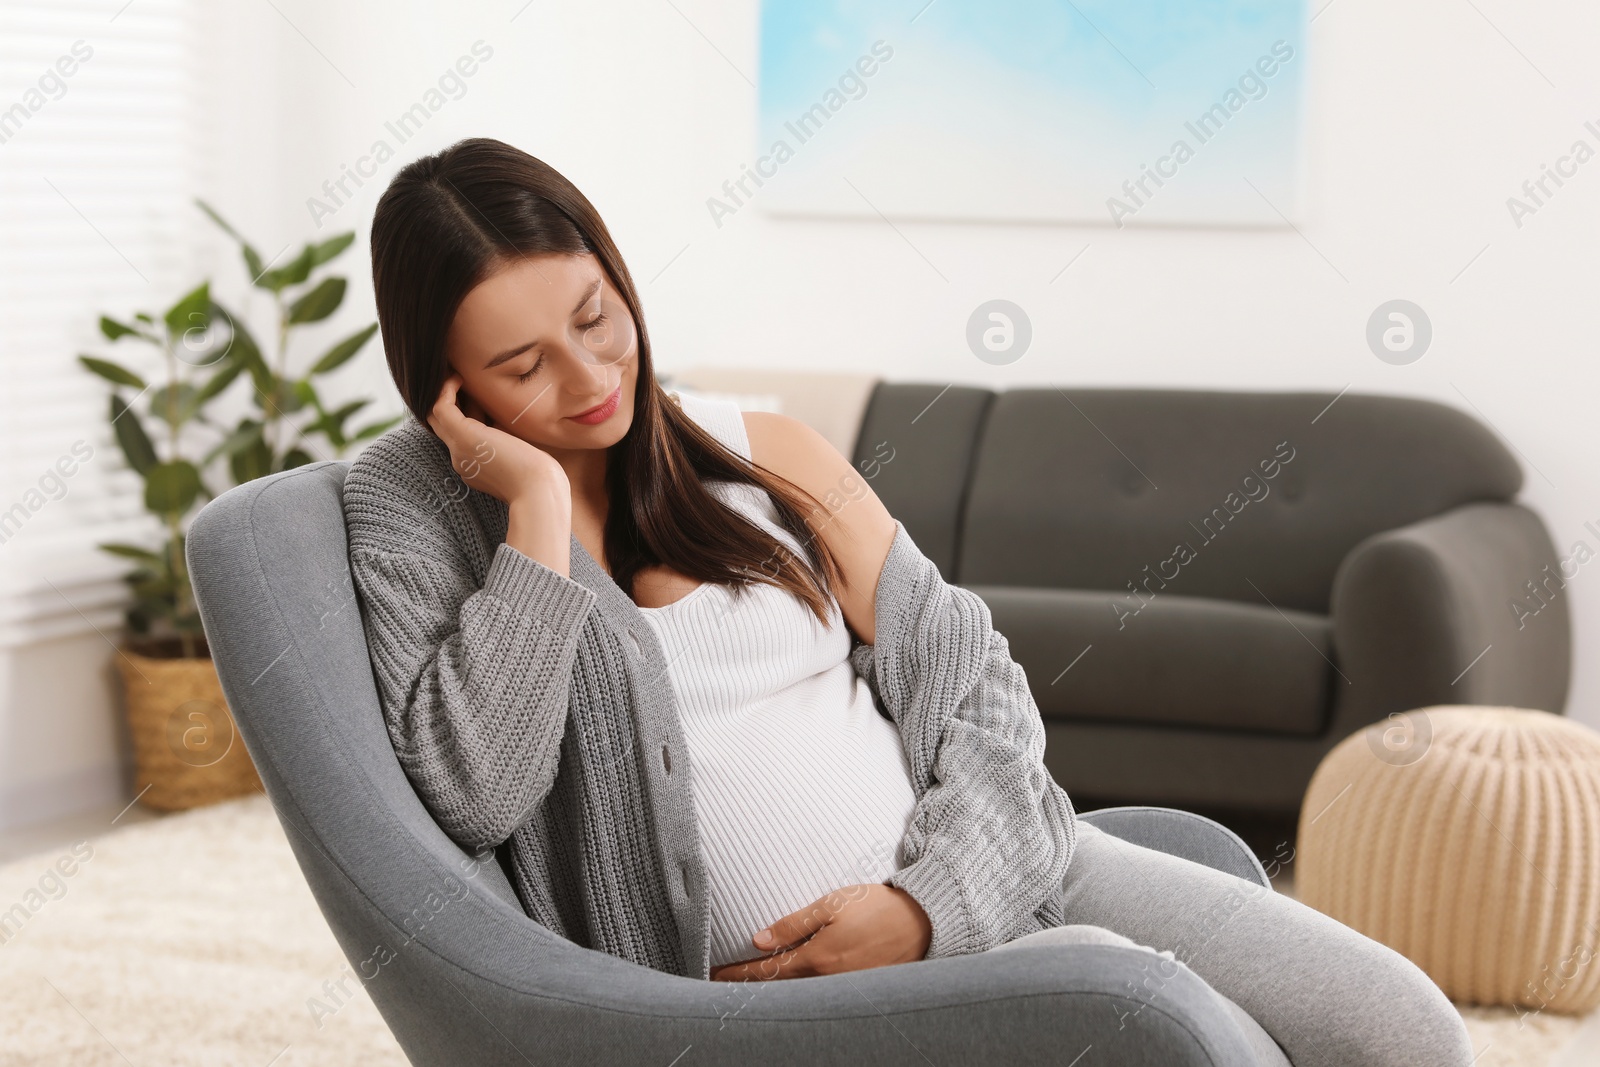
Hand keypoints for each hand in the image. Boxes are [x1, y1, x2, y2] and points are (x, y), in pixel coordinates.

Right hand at [427, 374, 566, 504]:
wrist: (539, 491)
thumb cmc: (540, 476)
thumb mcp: (520, 453)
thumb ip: (508, 438)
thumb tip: (506, 419)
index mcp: (475, 465)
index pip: (460, 434)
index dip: (468, 411)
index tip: (482, 396)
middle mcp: (461, 458)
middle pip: (443, 423)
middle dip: (453, 399)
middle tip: (463, 377)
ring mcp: (458, 448)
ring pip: (436, 414)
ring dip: (445, 391)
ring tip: (458, 372)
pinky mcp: (462, 436)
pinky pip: (441, 406)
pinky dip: (446, 389)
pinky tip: (459, 376)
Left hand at [708, 884, 930, 980]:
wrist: (924, 922)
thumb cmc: (877, 907)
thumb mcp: (833, 905)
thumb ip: (794, 924)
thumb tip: (758, 939)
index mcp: (817, 959)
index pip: (767, 971)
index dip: (739, 974)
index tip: (715, 975)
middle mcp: (828, 981)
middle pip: (779, 988)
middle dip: (750, 986)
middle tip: (723, 984)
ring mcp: (844, 989)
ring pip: (798, 994)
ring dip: (773, 990)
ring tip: (749, 986)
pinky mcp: (858, 989)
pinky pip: (820, 994)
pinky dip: (798, 991)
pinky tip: (789, 986)